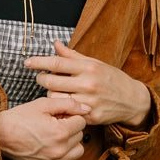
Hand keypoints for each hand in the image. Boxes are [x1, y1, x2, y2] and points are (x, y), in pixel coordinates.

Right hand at [0, 96, 86, 159]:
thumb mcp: (44, 104)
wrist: (0, 135)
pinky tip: (53, 146)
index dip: (71, 116)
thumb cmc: (20, 118)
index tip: (59, 115)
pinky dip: (65, 155)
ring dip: (71, 142)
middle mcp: (59, 150)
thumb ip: (68, 104)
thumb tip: (87, 108)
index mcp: (60, 132)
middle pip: (80, 135)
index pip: (81, 122)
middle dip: (71, 128)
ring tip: (57, 136)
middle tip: (55, 123)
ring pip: (78, 150)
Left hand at [24, 42, 151, 126]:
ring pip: (56, 99)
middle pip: (51, 82)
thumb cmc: (111, 79)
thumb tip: (55, 44)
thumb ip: (72, 56)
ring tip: (55, 92)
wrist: (132, 100)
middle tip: (42, 78)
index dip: (39, 62)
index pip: (57, 63)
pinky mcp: (90, 116)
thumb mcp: (94, 63)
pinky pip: (67, 112)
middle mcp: (88, 83)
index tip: (27, 62)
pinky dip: (61, 108)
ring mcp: (89, 101)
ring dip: (50, 95)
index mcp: (88, 67)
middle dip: (42, 80)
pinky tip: (63, 104)